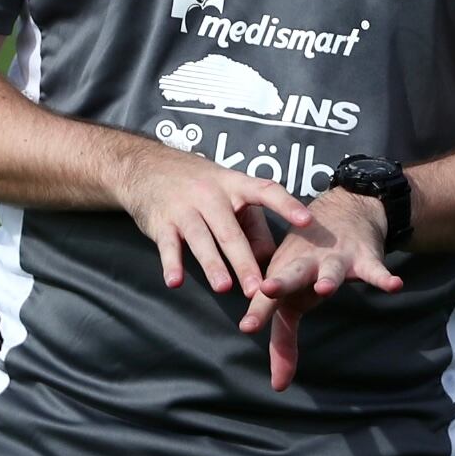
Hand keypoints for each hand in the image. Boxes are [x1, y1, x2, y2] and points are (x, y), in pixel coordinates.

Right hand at [108, 139, 311, 294]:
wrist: (147, 167)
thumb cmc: (201, 186)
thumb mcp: (231, 194)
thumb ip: (254, 228)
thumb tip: (274, 263)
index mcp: (235, 185)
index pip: (266, 191)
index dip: (287, 205)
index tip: (307, 221)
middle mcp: (211, 195)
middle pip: (231, 231)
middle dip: (245, 261)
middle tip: (259, 289)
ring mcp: (185, 209)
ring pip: (201, 240)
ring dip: (212, 264)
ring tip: (224, 288)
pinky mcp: (162, 223)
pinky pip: (168, 246)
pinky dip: (171, 264)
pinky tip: (175, 282)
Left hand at [238, 190, 404, 392]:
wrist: (343, 212)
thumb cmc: (306, 265)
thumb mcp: (292, 300)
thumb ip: (283, 344)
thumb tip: (278, 387)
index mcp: (282, 276)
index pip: (268, 299)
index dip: (258, 312)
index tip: (247, 327)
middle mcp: (304, 265)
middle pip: (291, 275)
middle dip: (280, 282)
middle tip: (267, 289)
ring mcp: (333, 261)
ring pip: (330, 271)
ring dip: (327, 278)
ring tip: (326, 288)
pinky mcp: (362, 259)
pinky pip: (374, 271)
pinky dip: (383, 278)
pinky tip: (395, 286)